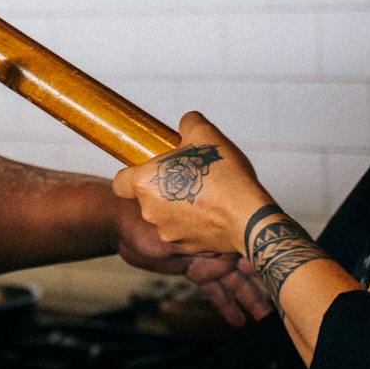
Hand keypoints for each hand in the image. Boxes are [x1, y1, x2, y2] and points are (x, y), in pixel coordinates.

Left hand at [112, 194, 272, 327]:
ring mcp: (203, 255)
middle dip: (257, 283)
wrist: (118, 220)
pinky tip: (237, 320)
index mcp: (207, 226)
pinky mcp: (193, 267)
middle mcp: (210, 240)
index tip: (261, 275)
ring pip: (229, 279)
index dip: (246, 263)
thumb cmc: (137, 219)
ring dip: (246, 297)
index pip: (234, 247)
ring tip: (263, 317)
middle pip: (240, 264)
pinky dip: (223, 302)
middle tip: (276, 300)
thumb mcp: (159, 241)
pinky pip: (211, 287)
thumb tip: (215, 262)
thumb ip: (187, 252)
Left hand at [113, 113, 270, 255]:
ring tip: (207, 194)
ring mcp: (167, 232)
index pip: (120, 182)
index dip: (132, 174)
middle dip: (164, 187)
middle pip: (147, 198)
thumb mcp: (206, 134)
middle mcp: (150, 212)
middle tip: (190, 176)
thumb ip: (189, 123)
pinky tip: (215, 212)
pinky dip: (195, 223)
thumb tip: (186, 122)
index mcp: (145, 184)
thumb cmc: (225, 177)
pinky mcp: (186, 246)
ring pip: (166, 216)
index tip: (151, 169)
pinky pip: (185, 231)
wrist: (249, 217)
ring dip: (180, 206)